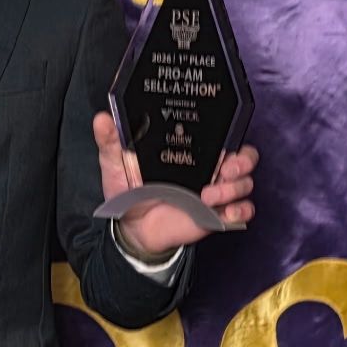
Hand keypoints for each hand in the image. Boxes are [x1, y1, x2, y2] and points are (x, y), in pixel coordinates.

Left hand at [94, 111, 257, 257]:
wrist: (132, 228)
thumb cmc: (129, 191)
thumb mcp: (117, 164)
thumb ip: (111, 142)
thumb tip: (101, 118)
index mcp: (191, 152)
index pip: (225, 136)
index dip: (233, 136)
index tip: (223, 144)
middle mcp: (209, 169)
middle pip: (245, 158)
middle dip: (243, 161)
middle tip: (226, 169)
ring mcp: (216, 193)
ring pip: (246, 184)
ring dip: (234, 189)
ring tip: (207, 197)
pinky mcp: (218, 216)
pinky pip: (244, 211)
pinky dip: (241, 211)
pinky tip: (224, 215)